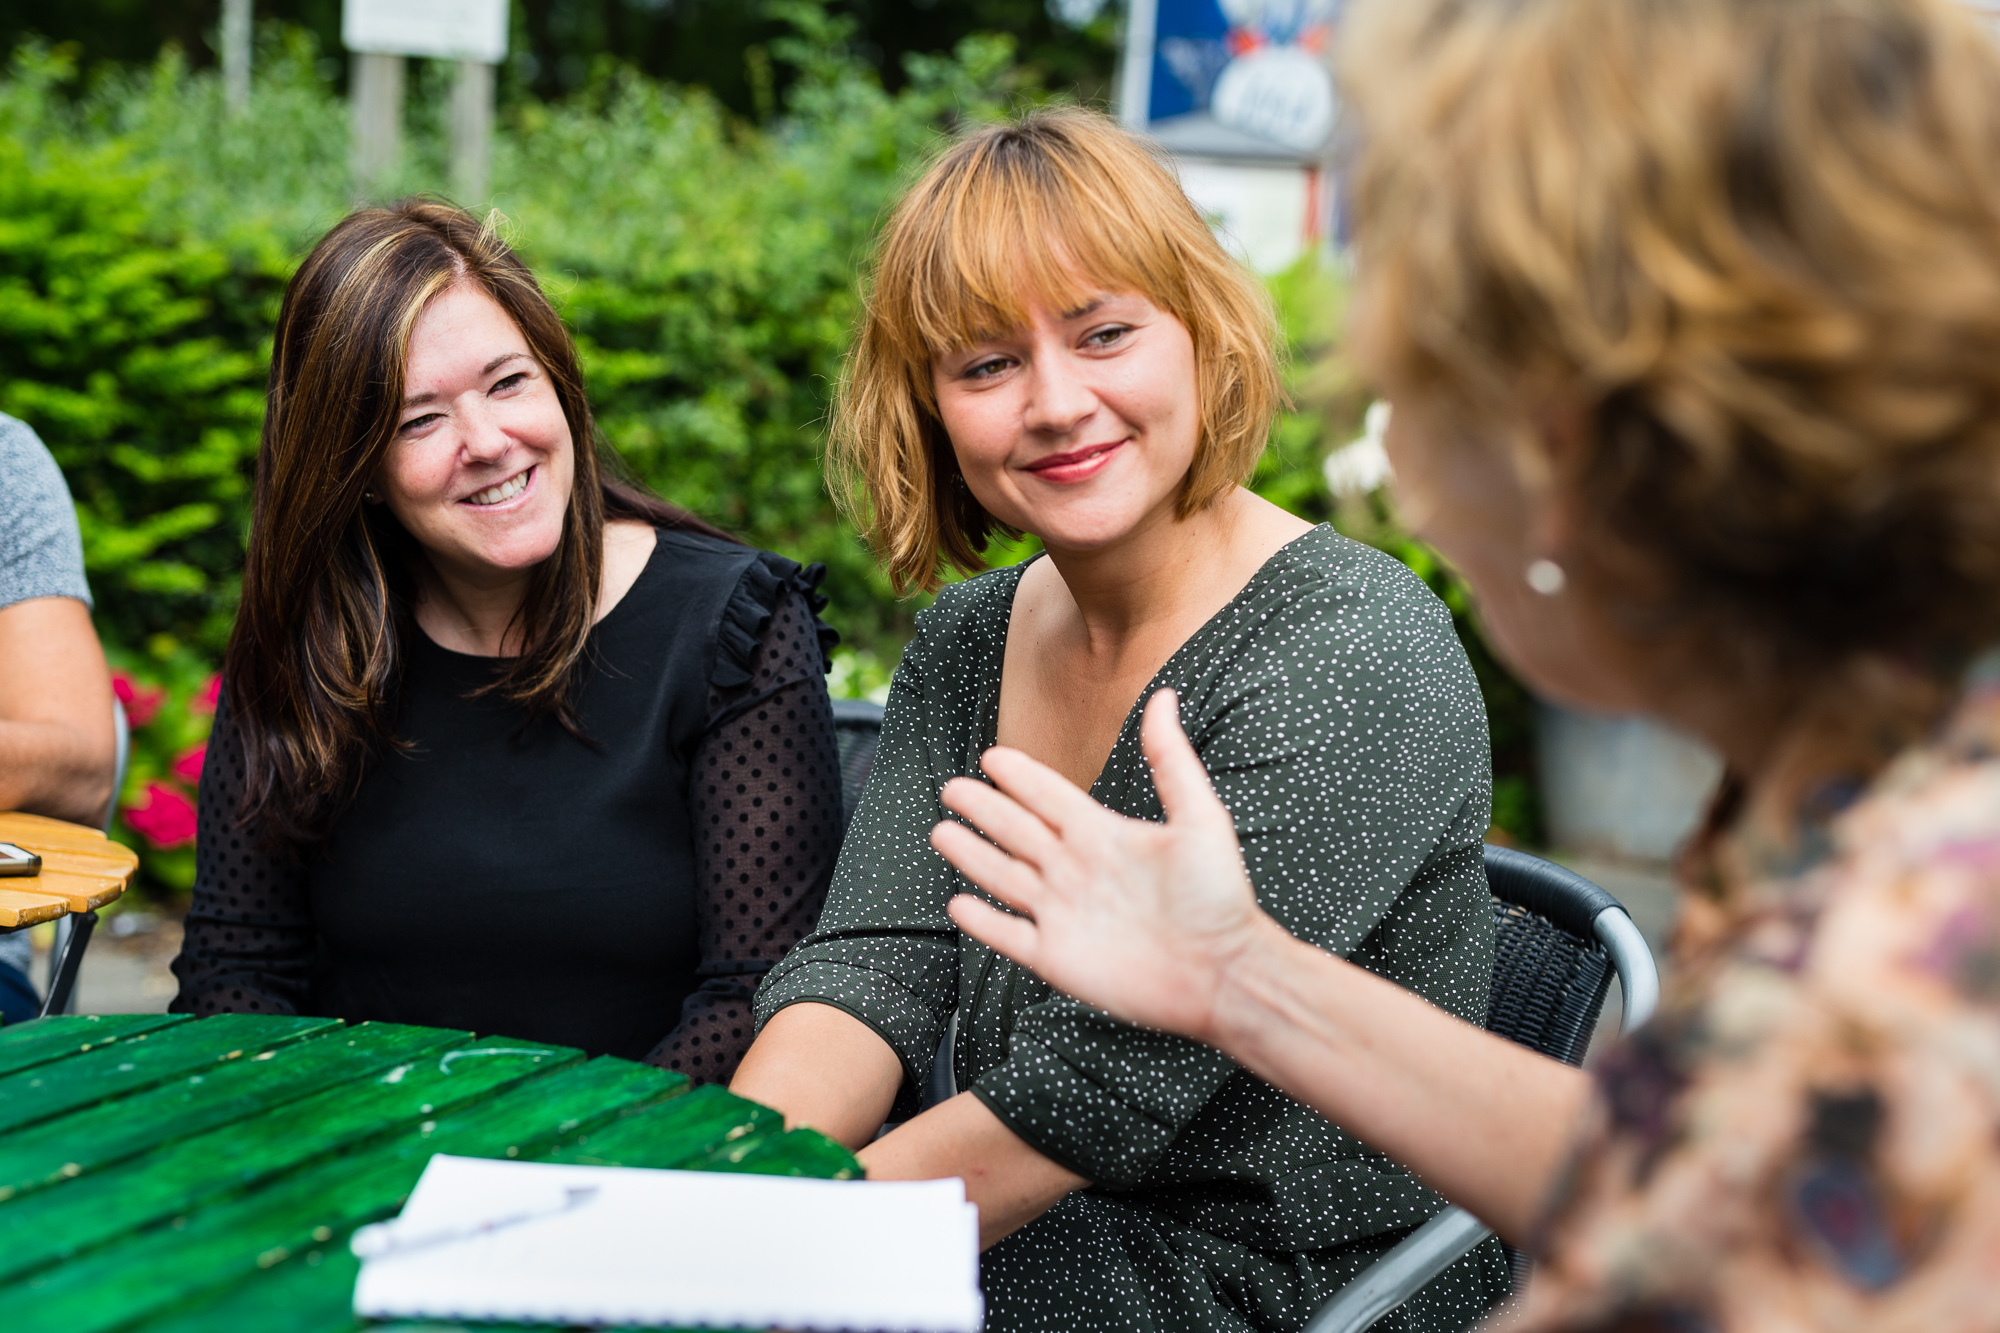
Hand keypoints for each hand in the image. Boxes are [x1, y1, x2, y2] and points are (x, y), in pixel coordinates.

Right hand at [930, 690, 1274, 1044]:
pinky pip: (1009, 936)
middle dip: (984, 809)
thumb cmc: (1220, 897)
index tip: (992, 755)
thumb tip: (1164, 696)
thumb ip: (1171, 759)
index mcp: (1106, 835)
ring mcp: (1064, 914)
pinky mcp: (1057, 958)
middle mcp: (1078, 870)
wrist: (1224, 972)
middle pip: (1017, 832)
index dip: (1021, 777)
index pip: (1050, 797)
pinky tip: (958, 903)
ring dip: (972, 856)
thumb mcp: (1200, 817)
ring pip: (1004, 878)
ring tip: (940, 832)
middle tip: (954, 788)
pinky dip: (982, 921)